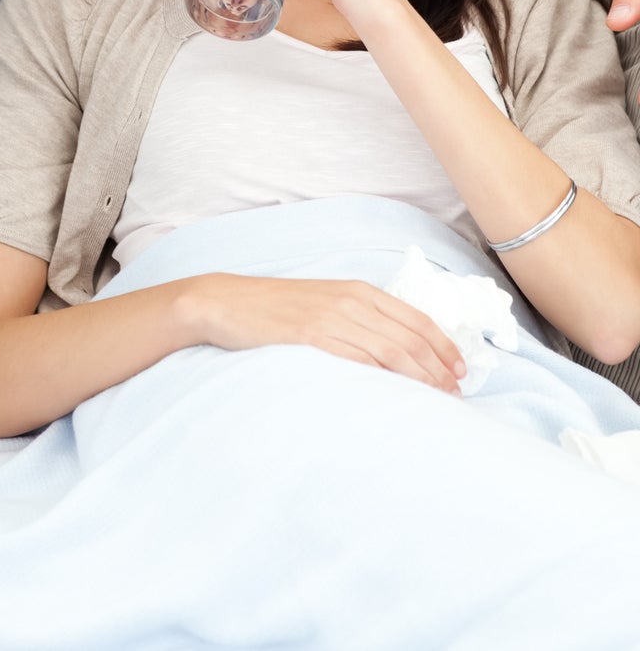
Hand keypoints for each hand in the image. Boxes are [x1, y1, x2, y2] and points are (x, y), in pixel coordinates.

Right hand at [185, 272, 465, 394]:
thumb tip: (392, 348)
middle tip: (456, 394)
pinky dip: (384, 378)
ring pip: (391, 351)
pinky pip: (358, 359)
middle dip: (439, 367)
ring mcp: (333, 317)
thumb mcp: (324, 302)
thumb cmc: (276, 308)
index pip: (416, 319)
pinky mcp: (313, 336)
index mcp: (359, 290)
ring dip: (420, 377)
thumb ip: (357, 318)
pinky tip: (399, 394)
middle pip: (410, 338)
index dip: (443, 346)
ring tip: (438, 400)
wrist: (229, 302)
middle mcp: (352, 301)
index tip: (460, 370)